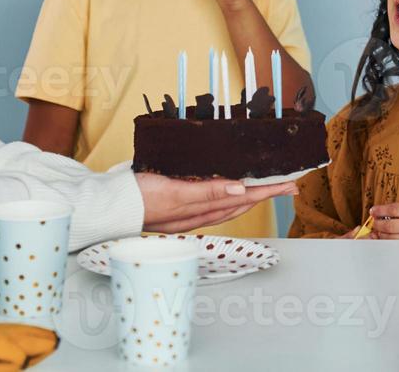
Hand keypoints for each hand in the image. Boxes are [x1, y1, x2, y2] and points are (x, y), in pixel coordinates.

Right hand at [136, 172, 296, 232]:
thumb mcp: (174, 192)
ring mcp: (188, 212)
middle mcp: (198, 213)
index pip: (244, 199)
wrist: (109, 207)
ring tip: (268, 188)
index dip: (267, 191)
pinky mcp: (178, 206)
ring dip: (250, 195)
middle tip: (288, 185)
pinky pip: (212, 202)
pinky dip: (227, 195)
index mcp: (201, 210)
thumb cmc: (138, 198)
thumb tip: (240, 189)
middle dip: (265, 193)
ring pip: (228, 204)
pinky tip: (229, 191)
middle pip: (241, 202)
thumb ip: (207, 191)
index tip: (289, 185)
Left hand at [368, 203, 398, 239]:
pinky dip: (390, 244)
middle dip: (377, 223)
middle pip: (389, 224)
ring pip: (391, 237)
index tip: (373, 210)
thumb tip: (392, 213)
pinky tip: (386, 242)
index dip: (381, 210)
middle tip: (373, 222)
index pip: (394, 209)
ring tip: (377, 232)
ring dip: (381, 234)